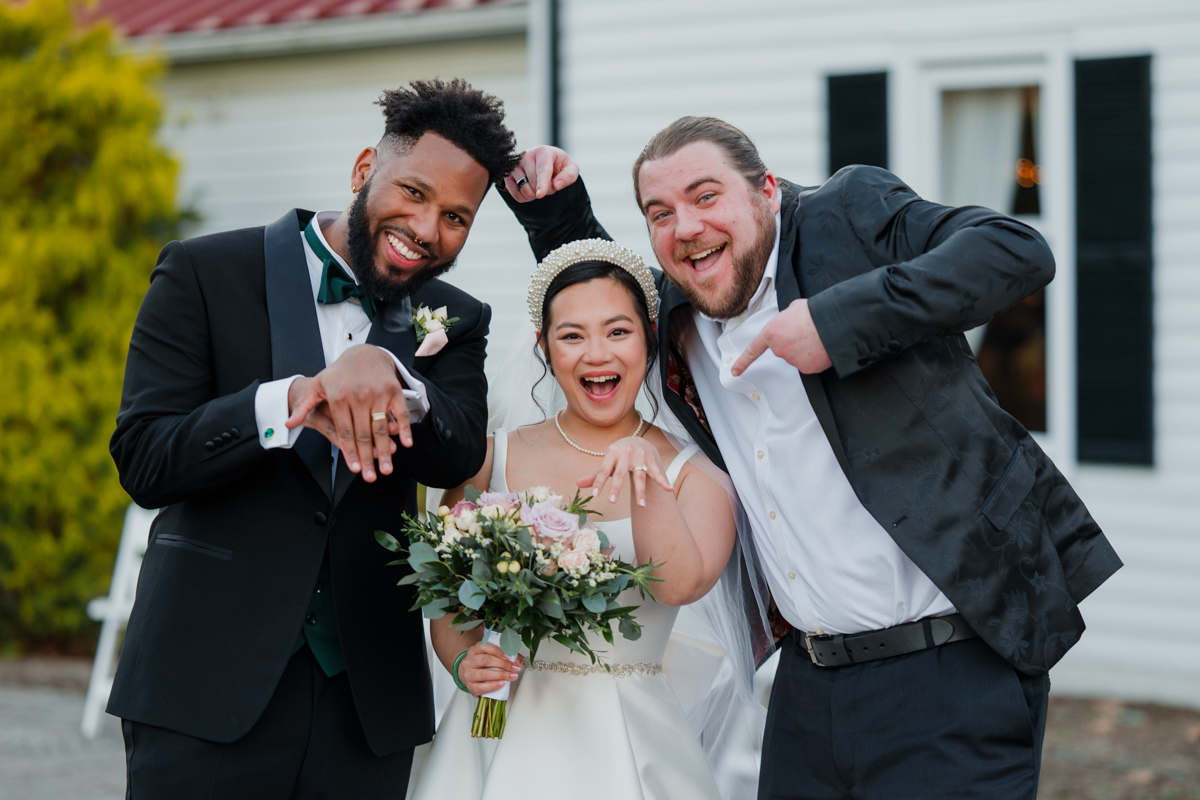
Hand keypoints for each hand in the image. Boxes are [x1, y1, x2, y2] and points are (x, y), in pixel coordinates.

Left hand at [285, 345, 411, 481]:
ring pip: (381, 428)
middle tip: (370, 477)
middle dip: (367, 458)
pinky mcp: (393, 390)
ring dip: (386, 450)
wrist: (364, 353)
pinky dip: (404, 429)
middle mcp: (359, 396)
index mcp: (339, 397)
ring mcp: (377, 393)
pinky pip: (399, 413)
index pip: (344, 431)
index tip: (353, 469)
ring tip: (387, 468)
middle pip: (363, 434)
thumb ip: (303, 405)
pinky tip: (405, 443)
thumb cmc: (339, 373)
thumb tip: (288, 423)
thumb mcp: (317, 385)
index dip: (349, 452)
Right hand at [458, 641, 523, 696]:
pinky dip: (493, 686)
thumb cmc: (483, 665)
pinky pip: (481, 687)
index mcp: (475, 650)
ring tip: (511, 676)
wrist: (470, 675)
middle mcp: (469, 661)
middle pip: (486, 660)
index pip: (485, 646)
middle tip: (514, 668)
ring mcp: (468, 674)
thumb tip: (518, 663)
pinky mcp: (470, 686)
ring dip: (501, 675)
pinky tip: (502, 683)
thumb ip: (507, 656)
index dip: (498, 651)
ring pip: (484, 674)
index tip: (510, 656)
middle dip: (503, 664)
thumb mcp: (493, 656)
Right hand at [502, 146, 579, 202]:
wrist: (544, 162)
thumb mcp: (570, 168)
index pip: (543, 170)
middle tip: (549, 182)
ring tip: (538, 184)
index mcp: (543, 152)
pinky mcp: (508, 174)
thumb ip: (569, 175)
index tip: (540, 195)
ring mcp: (515, 165)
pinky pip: (515, 194)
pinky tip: (529, 190)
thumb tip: (556, 185)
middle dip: (545, 190)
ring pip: (524, 189)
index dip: (542, 184)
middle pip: (534, 183)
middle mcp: (527, 155)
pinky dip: (524, 198)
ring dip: (534, 194)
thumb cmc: (558, 165)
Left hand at [578, 436, 672, 507]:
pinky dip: (662, 481)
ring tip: (641, 505)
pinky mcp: (651, 460)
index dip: (598, 482)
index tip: (594, 494)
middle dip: (616, 487)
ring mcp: (640, 457)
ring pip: (639, 476)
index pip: (603, 470)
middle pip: (620, 473)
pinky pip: (656, 472)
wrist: (637, 440)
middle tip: (611, 502)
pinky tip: (668, 489)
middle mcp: (626, 454)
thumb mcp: (606, 462)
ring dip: (640, 491)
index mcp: (612, 453)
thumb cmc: (618, 456)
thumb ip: (595, 475)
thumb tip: (578, 484)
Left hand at [731, 298, 832, 375]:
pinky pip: (808, 363)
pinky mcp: (806, 368)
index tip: (735, 371)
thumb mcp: (792, 309)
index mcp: (771, 333)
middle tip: (805, 332)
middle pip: (783, 349)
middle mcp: (779, 349)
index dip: (743, 362)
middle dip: (793, 342)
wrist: (832, 323)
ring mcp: (792, 360)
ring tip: (815, 337)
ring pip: (797, 356)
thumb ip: (784, 320)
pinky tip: (819, 347)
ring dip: (805, 349)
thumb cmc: (813, 313)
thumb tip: (789, 324)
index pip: (753, 350)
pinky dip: (814, 357)